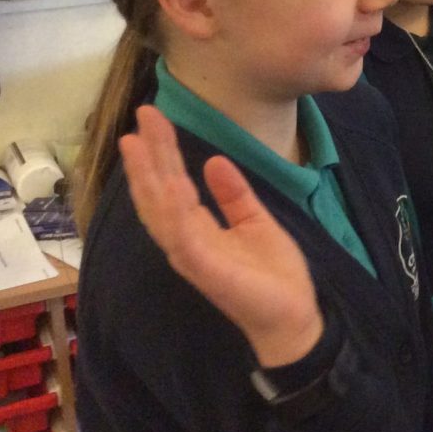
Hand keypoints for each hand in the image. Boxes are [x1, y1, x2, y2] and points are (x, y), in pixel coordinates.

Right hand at [118, 106, 322, 367]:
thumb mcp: (255, 222)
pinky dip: (174, 211)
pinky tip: (170, 185)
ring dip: (148, 176)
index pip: (172, 183)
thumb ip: (234, 194)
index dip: (162, 151)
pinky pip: (184, 237)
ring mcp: (192, 256)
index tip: (151, 118)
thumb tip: (214, 160)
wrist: (294, 316)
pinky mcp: (206, 270)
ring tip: (138, 142)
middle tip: (140, 115)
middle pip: (159, 192)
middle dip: (149, 155)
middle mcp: (186, 241)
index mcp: (198, 229)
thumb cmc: (273, 275)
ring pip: (161, 211)